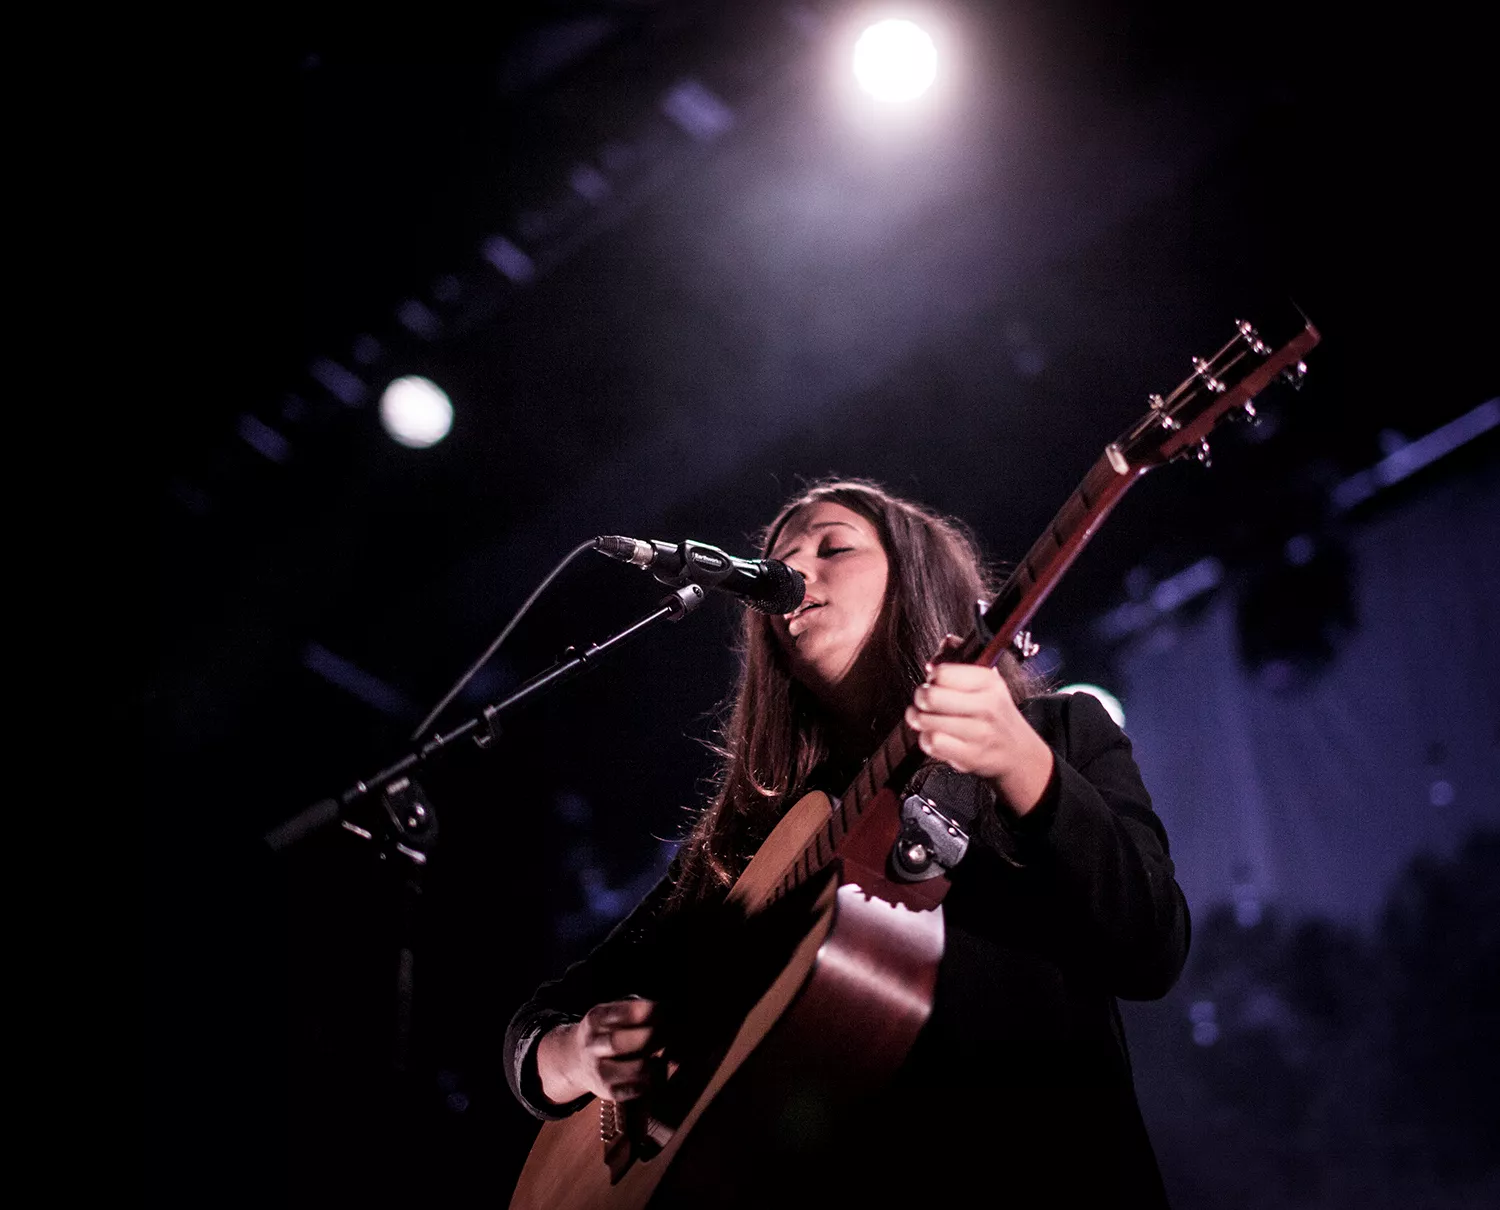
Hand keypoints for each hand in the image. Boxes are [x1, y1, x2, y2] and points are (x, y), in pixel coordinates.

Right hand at [536, 998, 658, 1104]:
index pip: (618, 1014)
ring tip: (666, 1054)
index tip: (662, 1009)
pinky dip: (655, 1078)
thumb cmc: (608, 1032)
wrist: (578, 1060)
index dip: (644, 1012)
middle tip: (670, 1032)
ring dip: (658, 1061)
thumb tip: (671, 1015)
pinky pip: (639, 1088)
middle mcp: (593, 1046)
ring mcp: (600, 1071)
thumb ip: (637, 1013)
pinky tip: (658, 1068)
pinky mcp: (609, 1092)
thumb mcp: (613, 1015)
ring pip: (635, 1069)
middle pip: (620, 1042)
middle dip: (651, 1036)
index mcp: (596, 1020)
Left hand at [903, 645, 1054, 815]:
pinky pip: (932, 743)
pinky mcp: (970, 756)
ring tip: (923, 717)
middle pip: (931, 697)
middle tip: (924, 700)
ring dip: (918, 719)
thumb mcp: (985, 680)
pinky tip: (933, 735)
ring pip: (927, 721)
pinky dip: (925, 739)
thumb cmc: (993, 711)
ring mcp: (979, 733)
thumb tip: (935, 656)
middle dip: (920, 697)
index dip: (933, 677)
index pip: (943, 672)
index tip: (936, 682)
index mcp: (989, 682)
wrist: (1017, 751)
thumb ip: (957, 658)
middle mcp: (986, 706)